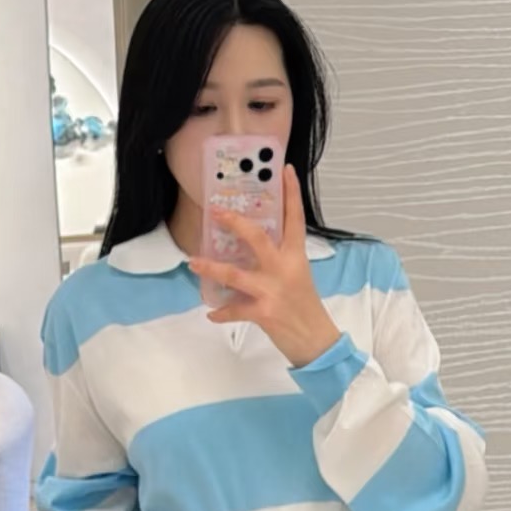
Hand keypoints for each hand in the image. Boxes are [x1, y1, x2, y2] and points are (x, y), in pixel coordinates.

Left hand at [190, 163, 341, 368]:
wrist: (316, 341)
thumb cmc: (305, 306)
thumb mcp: (297, 276)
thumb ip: (278, 260)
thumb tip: (249, 249)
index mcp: (296, 256)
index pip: (295, 219)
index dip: (291, 193)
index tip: (285, 169)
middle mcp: (284, 269)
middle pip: (257, 238)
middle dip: (235, 223)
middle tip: (216, 212)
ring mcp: (272, 290)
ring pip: (235, 274)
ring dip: (212, 268)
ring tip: (193, 262)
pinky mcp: (263, 313)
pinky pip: (235, 310)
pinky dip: (221, 312)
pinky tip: (211, 313)